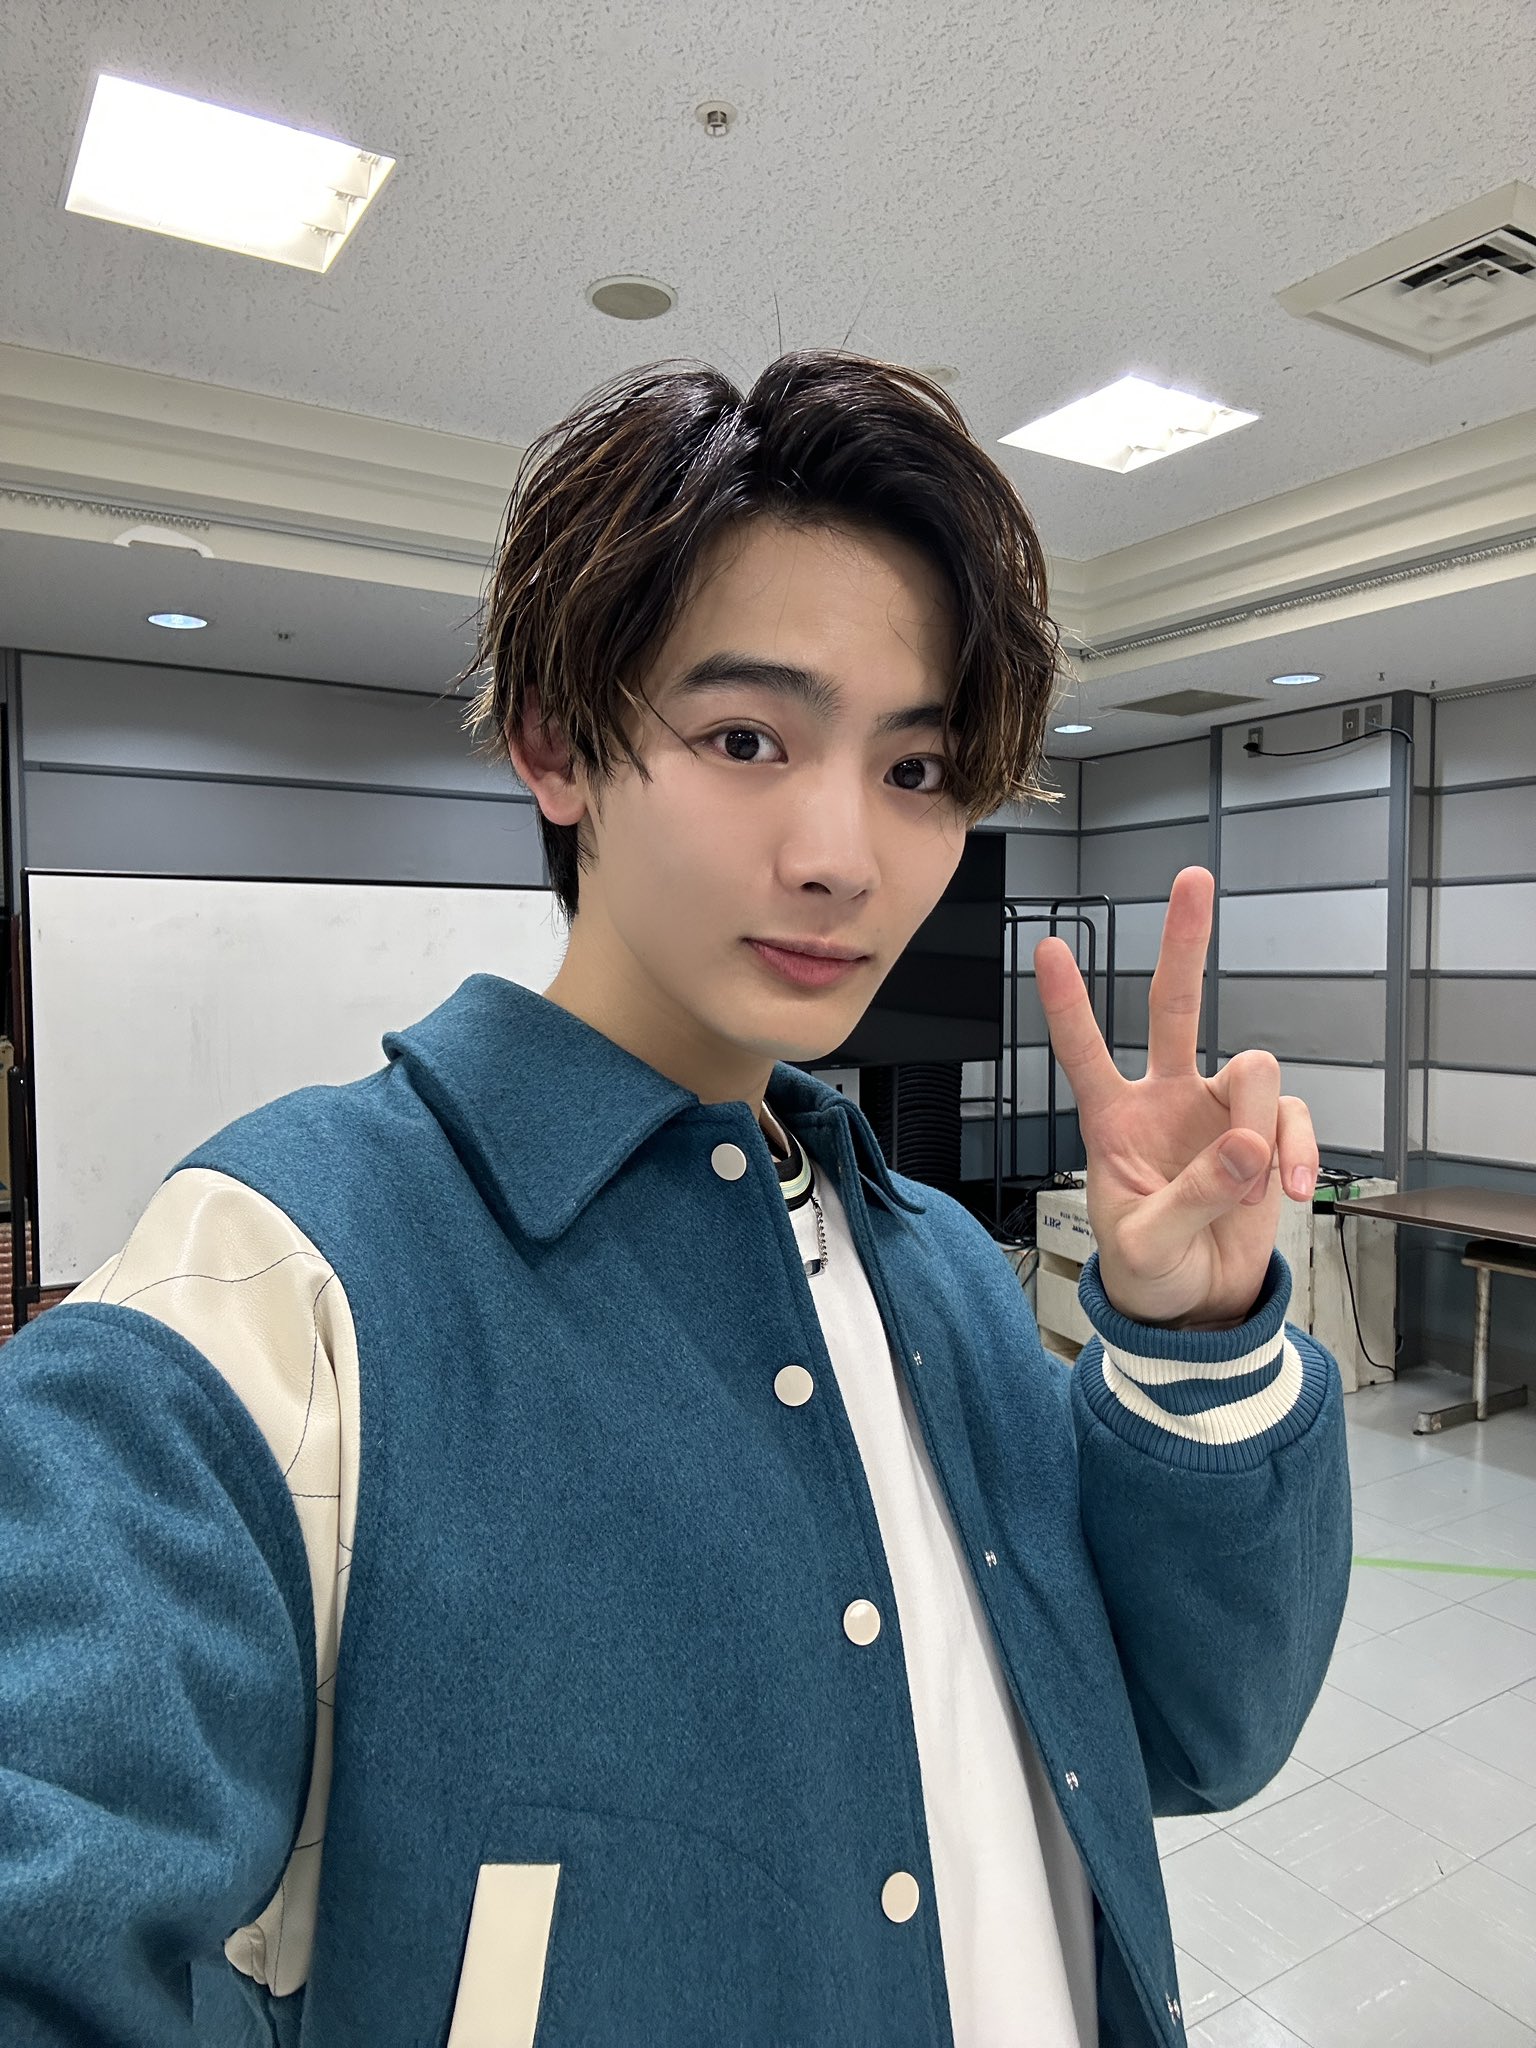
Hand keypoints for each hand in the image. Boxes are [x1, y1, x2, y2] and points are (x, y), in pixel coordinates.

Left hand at [1034, 866, 1317, 1328]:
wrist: (1197, 1306)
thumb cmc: (1149, 1271)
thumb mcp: (1148, 1246)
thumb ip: (1192, 1197)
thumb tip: (1247, 1148)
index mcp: (1113, 1120)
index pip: (1083, 1050)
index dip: (1068, 1002)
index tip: (1048, 948)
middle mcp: (1166, 1100)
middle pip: (1174, 1005)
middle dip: (1184, 942)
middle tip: (1193, 880)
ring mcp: (1218, 1112)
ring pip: (1253, 1071)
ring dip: (1264, 1125)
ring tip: (1257, 1184)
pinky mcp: (1265, 1134)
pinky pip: (1292, 1118)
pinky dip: (1298, 1151)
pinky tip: (1292, 1189)